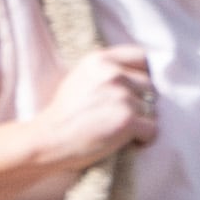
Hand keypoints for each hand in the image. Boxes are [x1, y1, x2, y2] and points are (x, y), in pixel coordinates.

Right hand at [35, 44, 157, 174]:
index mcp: (99, 59)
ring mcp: (121, 96)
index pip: (142, 58)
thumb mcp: (81, 78)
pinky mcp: (127, 119)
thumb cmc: (65, 114)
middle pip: (150, 86)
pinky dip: (142, 139)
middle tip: (116, 115)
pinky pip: (153, 130)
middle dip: (141, 102)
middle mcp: (112, 73)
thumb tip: (146, 74)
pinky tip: (123, 141)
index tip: (133, 89)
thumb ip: (109, 70)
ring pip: (153, 109)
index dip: (143, 75)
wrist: (47, 141)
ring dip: (141, 122)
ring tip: (116, 128)